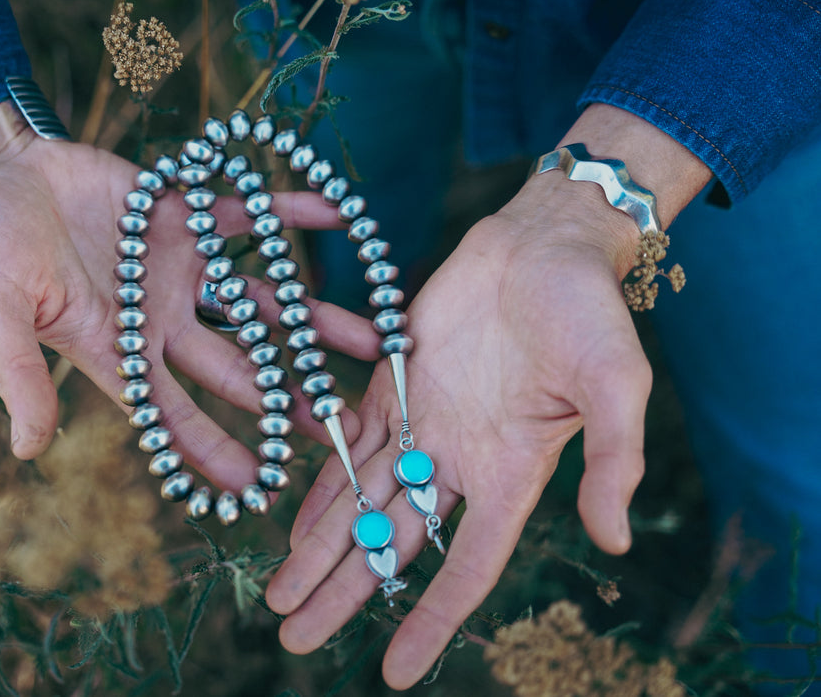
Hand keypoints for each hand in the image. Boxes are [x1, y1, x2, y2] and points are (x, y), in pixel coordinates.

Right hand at [0, 102, 376, 491]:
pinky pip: (248, 215)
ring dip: (313, 320)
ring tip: (373, 341)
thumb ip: (20, 375)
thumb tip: (27, 451)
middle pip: (235, 366)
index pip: (172, 410)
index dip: (213, 447)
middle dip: (284, 399)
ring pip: (260, 301)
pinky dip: (289, 211)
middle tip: (338, 430)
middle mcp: (160, 316)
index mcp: (118, 349)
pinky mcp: (186, 214)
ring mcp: (180, 267)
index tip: (257, 485)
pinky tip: (338, 212)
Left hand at [265, 171, 668, 687]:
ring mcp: (422, 424)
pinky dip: (320, 483)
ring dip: (320, 550)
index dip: (429, 619)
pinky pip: (349, 444)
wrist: (543, 242)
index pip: (464, 567)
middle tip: (295, 641)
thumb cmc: (589, 312)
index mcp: (510, 474)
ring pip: (361, 500)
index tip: (394, 673)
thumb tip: (614, 542)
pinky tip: (292, 524)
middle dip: (345, 593)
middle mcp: (459, 461)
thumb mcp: (616, 387)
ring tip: (279, 601)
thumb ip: (612, 462)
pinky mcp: (393, 383)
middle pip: (394, 544)